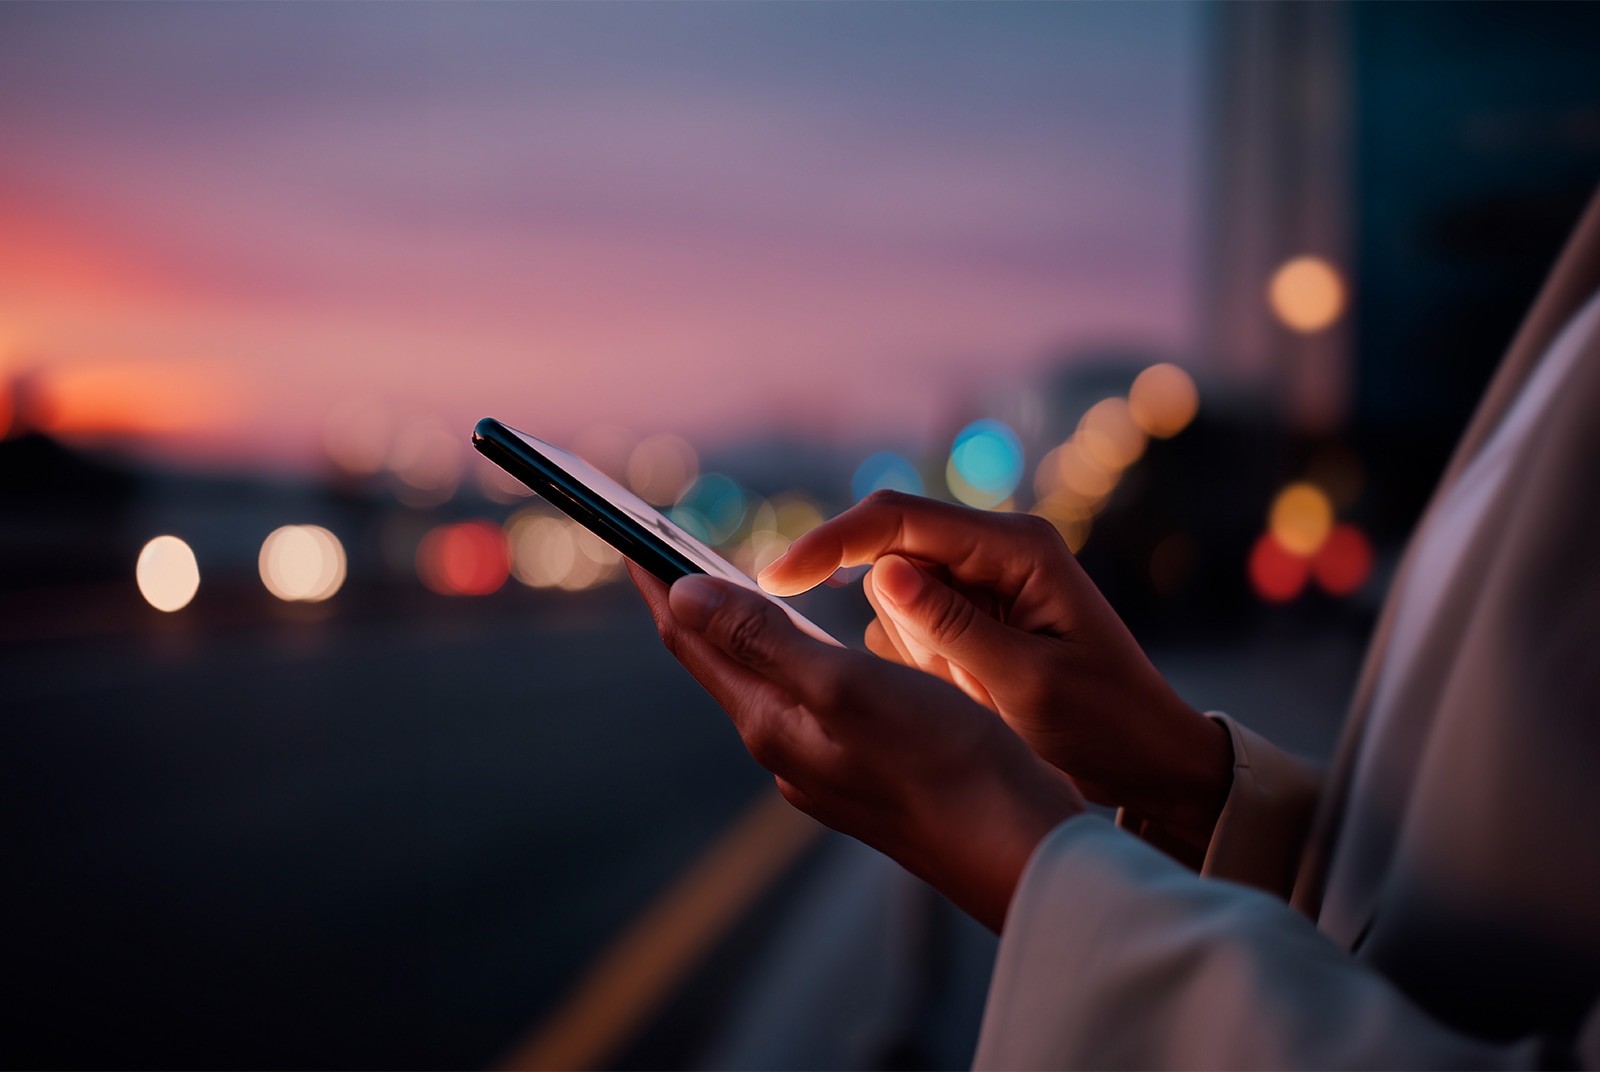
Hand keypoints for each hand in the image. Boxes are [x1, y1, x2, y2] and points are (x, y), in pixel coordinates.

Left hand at [629, 561, 1083, 930]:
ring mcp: (824, 764)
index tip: (628, 535)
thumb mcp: (847, 686)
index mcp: (771, 723)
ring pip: (767, 682)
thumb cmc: (944, 762)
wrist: (1017, 849)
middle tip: (668, 551)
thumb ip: (763, 640)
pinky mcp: (864, 770)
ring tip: (733, 589)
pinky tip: (818, 651)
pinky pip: (811, 701)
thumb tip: (682, 592)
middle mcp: (786, 748)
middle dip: (694, 604)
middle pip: (721, 661)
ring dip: (744, 632)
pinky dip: (796, 660)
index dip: (659, 581)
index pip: (692, 640)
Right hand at [759, 491, 1231, 853]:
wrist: (1151, 760)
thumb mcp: (1027, 684)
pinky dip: (922, 663)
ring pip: (895, 595)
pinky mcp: (973, 614)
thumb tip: (879, 570)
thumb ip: (951, 626)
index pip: (898, 519)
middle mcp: (995, 550)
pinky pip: (913, 626)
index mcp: (1017, 547)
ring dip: (913, 651)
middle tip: (919, 672)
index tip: (774, 581)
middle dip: (882, 613)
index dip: (830, 543)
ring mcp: (983, 581)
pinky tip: (972, 697)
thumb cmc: (1105, 722)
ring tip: (978, 696)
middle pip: (888, 552)